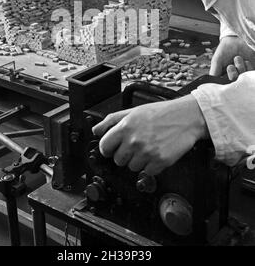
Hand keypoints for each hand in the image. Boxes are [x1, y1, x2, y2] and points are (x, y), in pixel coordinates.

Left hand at [92, 95, 207, 175]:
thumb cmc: (162, 113)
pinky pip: (147, 172)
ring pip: (132, 167)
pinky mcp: (159, 162)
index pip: (105, 146)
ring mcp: (147, 152)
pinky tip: (156, 152)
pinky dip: (151, 166)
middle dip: (125, 154)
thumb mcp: (134, 111)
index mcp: (126, 127)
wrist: (186, 117)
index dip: (108, 148)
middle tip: (136, 145)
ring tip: (148, 147)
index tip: (113, 148)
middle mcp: (134, 140)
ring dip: (139, 161)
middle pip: (118, 160)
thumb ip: (112, 120)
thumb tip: (96, 130)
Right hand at [210, 36, 254, 80]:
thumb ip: (214, 72)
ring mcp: (243, 74)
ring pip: (243, 78)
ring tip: (237, 58)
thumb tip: (210, 84)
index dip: (225, 84)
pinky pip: (251, 74)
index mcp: (224, 77)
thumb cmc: (225, 49)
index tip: (224, 77)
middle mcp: (234, 77)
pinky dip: (248, 68)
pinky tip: (245, 61)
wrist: (237, 38)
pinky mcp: (251, 71)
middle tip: (230, 66)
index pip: (224, 86)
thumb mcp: (216, 61)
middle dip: (233, 75)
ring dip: (240, 68)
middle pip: (234, 84)